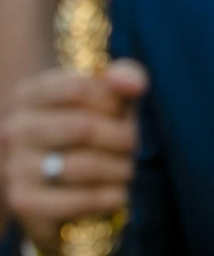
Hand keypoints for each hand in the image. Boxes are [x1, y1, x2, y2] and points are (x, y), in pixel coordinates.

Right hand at [2, 61, 146, 254]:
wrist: (54, 182)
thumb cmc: (89, 128)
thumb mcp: (107, 98)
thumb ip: (124, 78)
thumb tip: (134, 85)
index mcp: (30, 95)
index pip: (78, 88)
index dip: (112, 101)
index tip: (122, 112)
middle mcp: (14, 129)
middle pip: (84, 128)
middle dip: (122, 137)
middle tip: (131, 144)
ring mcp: (14, 166)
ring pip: (84, 166)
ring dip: (119, 169)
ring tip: (125, 169)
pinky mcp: (24, 202)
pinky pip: (77, 200)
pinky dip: (107, 197)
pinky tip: (118, 194)